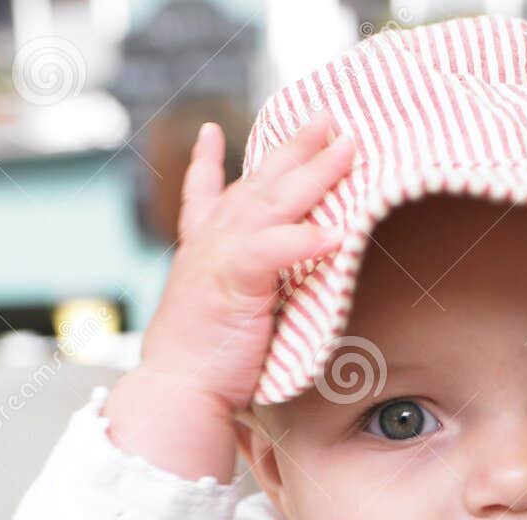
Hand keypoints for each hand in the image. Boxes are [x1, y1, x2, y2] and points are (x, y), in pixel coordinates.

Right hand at [138, 115, 355, 416]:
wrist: (179, 394)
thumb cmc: (204, 372)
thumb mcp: (223, 320)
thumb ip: (244, 298)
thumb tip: (275, 303)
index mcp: (203, 252)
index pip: (204, 196)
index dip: (207, 163)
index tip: (208, 134)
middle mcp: (210, 243)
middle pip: (260, 183)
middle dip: (295, 147)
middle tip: (327, 118)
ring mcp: (221, 255)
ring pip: (274, 200)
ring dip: (314, 172)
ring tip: (348, 147)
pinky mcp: (235, 279)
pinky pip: (276, 248)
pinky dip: (305, 238)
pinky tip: (336, 232)